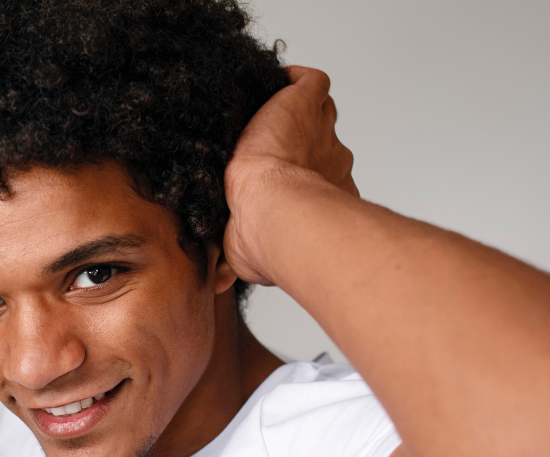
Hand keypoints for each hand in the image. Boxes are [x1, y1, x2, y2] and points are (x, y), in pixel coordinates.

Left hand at [223, 66, 357, 283]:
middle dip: (302, 145)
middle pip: (322, 143)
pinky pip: (312, 81)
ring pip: (320, 110)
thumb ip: (232, 263)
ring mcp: (324, 131)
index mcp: (323, 195)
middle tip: (271, 146)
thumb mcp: (245, 255)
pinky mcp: (307, 102)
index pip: (317, 178)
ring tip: (270, 112)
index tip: (281, 180)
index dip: (300, 177)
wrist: (273, 210)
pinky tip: (277, 83)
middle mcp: (333, 161)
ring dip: (299, 110)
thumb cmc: (267, 239)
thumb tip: (216, 284)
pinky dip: (296, 78)